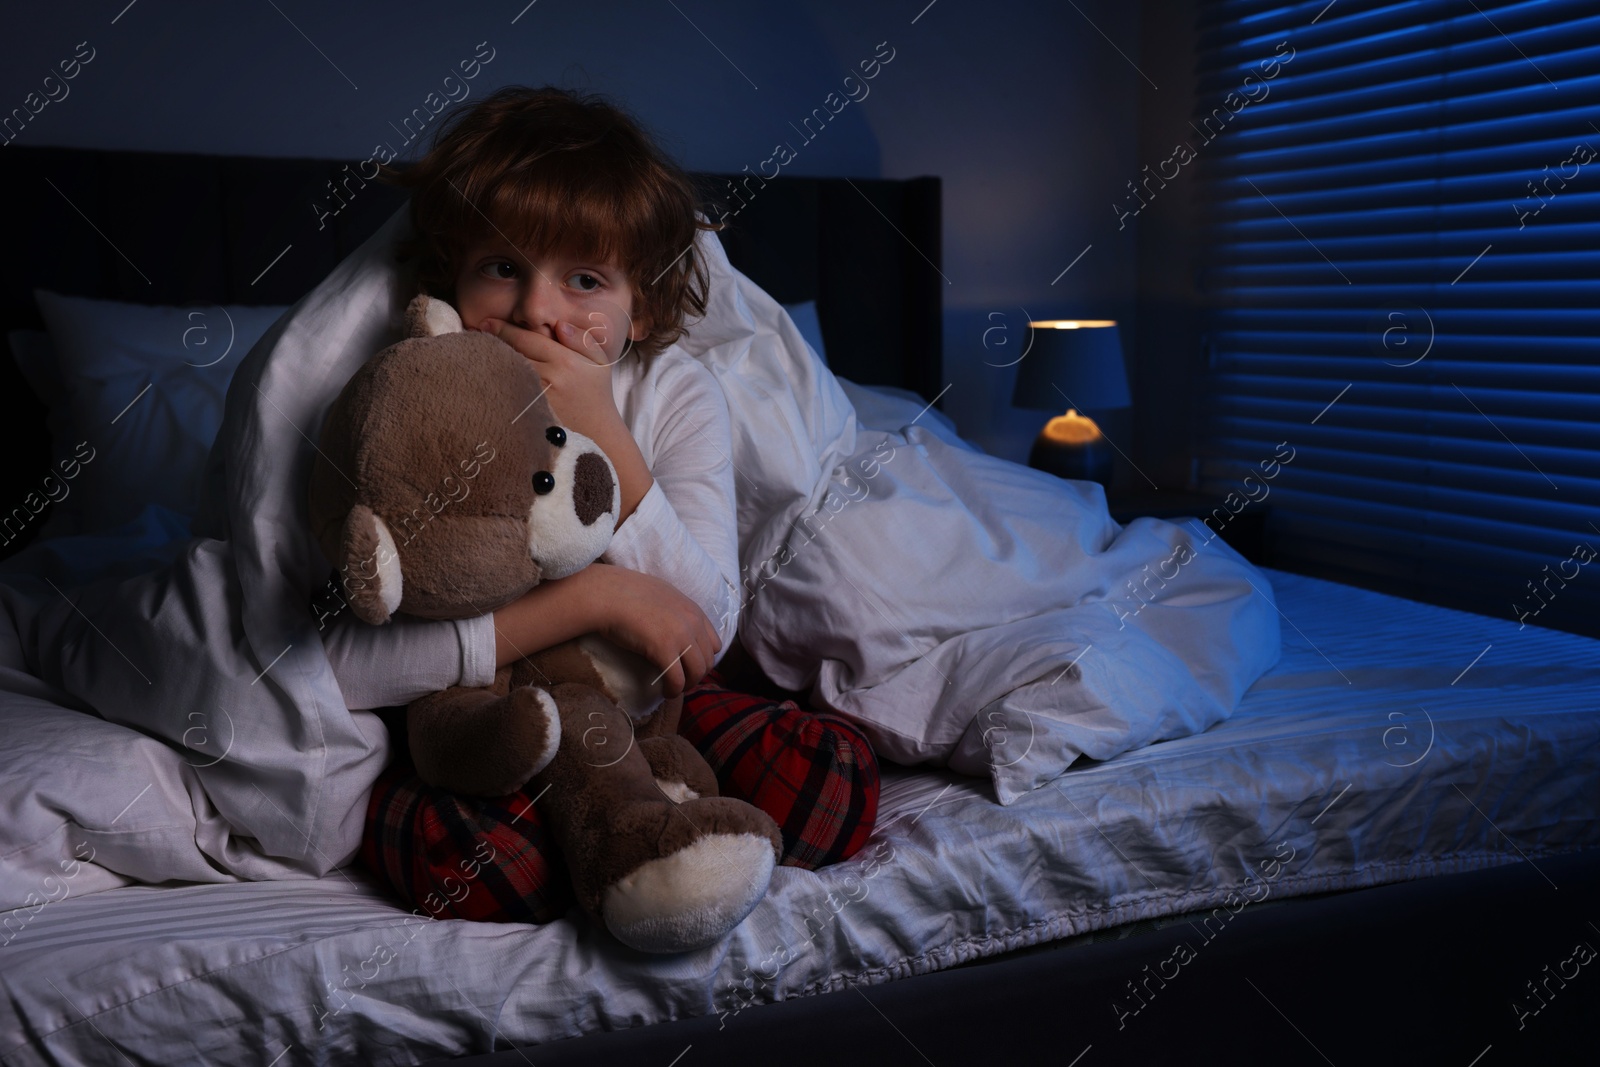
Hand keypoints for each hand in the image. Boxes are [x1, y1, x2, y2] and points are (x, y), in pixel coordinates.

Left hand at [477, 317, 621, 443]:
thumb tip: (558, 325)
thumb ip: (582, 339)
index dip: (501, 328)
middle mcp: (550, 377)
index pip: (525, 338)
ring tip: (476, 356)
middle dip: (492, 344)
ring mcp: (538, 398)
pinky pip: (506, 394)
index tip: (485, 323)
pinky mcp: (530, 416)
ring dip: (490, 364)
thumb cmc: (596, 395)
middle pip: (510, 354)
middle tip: (473, 336)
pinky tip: (486, 381)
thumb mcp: (600, 361)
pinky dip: (495, 385)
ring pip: (506, 373)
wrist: (600, 436)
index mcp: (566, 360)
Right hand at [589, 564, 720, 696]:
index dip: (703, 659)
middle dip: (696, 675)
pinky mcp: (664, 650)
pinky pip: (677, 680)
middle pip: (707, 662)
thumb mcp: (663, 596)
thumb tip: (674, 629)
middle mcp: (693, 623)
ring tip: (673, 688)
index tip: (690, 666)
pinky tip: (665, 691)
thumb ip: (676, 612)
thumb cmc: (626, 593)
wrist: (607, 595)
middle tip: (680, 681)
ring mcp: (680, 636)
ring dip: (686, 685)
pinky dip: (673, 690)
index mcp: (694, 610)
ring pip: (696, 673)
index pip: (714, 644)